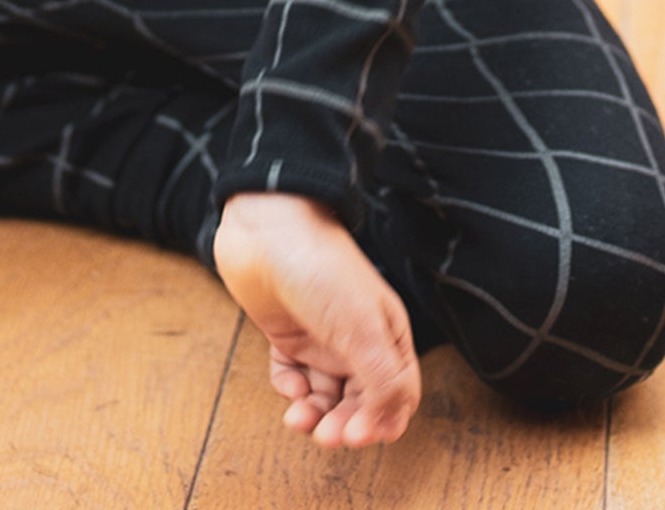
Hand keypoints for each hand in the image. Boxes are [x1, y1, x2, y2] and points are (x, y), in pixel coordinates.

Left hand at [213, 190, 419, 448]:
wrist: (266, 228)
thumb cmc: (322, 269)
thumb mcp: (362, 328)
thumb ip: (383, 379)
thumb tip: (392, 423)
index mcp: (387, 335)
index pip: (398, 394)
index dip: (383, 420)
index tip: (361, 436)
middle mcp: (357, 339)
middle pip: (360, 400)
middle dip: (346, 423)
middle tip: (328, 436)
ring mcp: (320, 336)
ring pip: (325, 394)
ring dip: (316, 414)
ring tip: (300, 419)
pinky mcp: (287, 333)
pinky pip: (293, 375)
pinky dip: (291, 388)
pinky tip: (289, 385)